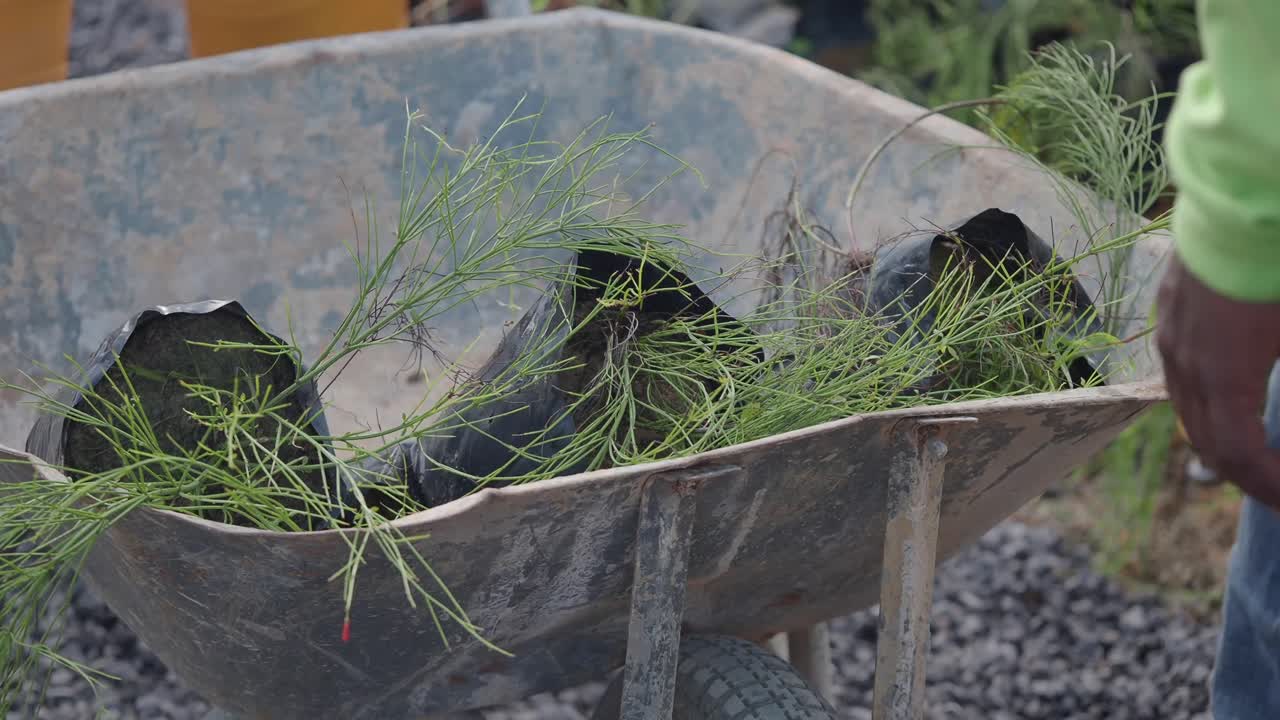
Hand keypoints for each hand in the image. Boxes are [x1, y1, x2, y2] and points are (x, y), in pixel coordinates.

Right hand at [1157, 254, 1279, 508]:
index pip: (1239, 454)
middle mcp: (1186, 363)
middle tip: (1278, 488)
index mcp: (1224, 376)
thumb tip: (1275, 418)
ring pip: (1187, 408)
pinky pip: (1180, 373)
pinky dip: (1206, 402)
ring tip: (1256, 452)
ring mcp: (1172, 335)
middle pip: (1205, 440)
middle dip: (1245, 473)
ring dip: (1221, 438)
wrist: (1241, 196)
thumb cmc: (1275, 266)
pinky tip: (1233, 397)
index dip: (1268, 486)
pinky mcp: (1171, 309)